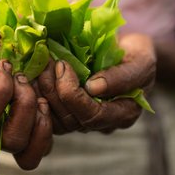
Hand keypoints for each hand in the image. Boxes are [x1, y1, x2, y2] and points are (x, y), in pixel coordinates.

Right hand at [0, 53, 52, 169]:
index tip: (4, 66)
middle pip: (12, 140)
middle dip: (24, 104)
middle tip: (22, 78)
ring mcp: (10, 141)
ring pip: (28, 151)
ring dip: (40, 120)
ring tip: (38, 95)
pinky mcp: (29, 138)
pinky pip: (43, 148)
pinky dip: (48, 126)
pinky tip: (44, 103)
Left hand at [38, 33, 155, 133]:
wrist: (125, 52)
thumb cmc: (136, 54)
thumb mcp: (141, 60)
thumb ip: (123, 77)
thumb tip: (94, 88)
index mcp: (123, 113)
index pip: (93, 115)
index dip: (72, 93)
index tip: (64, 64)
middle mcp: (102, 122)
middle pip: (70, 120)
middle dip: (54, 89)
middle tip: (46, 61)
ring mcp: (83, 120)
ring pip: (55, 120)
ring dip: (42, 92)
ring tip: (39, 65)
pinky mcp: (66, 113)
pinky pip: (47, 114)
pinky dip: (37, 95)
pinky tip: (33, 76)